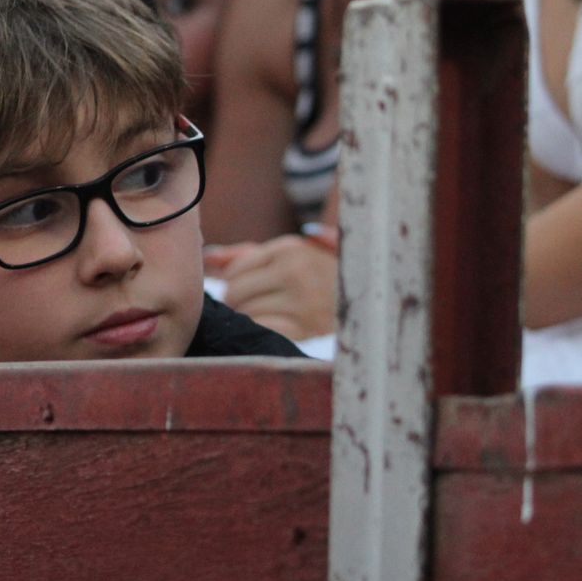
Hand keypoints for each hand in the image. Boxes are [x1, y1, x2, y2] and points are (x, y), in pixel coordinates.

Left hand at [205, 234, 338, 340]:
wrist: (373, 301)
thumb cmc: (323, 277)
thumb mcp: (292, 256)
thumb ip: (247, 254)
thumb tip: (208, 258)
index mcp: (291, 249)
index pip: (235, 271)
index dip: (233, 283)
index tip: (248, 290)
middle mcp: (296, 272)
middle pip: (235, 293)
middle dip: (237, 302)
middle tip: (252, 307)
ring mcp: (302, 302)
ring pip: (246, 314)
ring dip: (249, 319)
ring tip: (267, 316)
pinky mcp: (307, 330)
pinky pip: (263, 330)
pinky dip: (262, 331)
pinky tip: (273, 329)